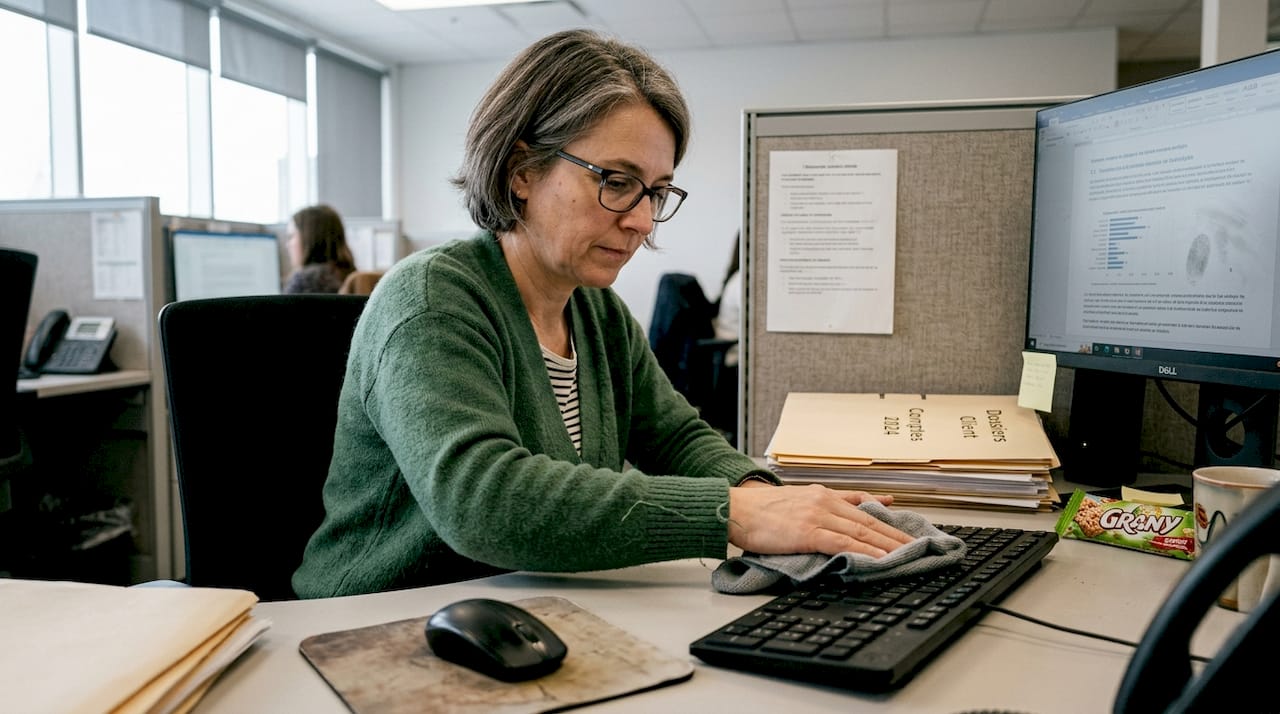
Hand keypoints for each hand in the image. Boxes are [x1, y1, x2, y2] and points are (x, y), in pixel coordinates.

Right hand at [727, 483, 912, 557]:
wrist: (734, 508)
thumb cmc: (759, 510)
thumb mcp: (796, 500)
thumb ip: (820, 505)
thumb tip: (839, 517)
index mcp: (822, 495)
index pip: (862, 507)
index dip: (887, 520)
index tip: (905, 528)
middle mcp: (824, 502)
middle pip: (868, 521)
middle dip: (895, 536)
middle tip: (918, 546)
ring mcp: (817, 516)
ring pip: (862, 531)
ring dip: (887, 545)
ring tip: (907, 555)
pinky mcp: (808, 532)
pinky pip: (843, 543)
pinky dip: (864, 551)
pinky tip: (879, 559)